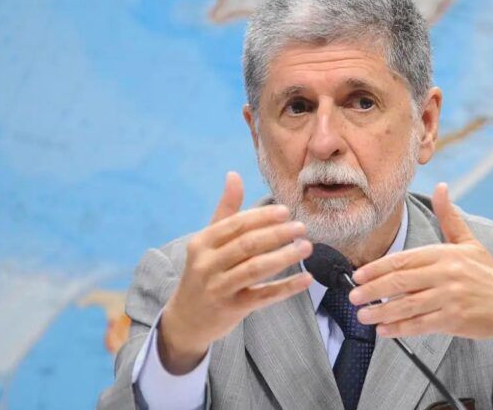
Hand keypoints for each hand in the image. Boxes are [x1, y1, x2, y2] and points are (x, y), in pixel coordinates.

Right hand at [158, 172, 313, 373]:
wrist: (185, 319)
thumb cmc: (203, 272)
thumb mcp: (207, 241)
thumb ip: (225, 210)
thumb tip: (234, 174)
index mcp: (202, 243)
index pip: (235, 225)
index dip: (262, 217)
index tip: (286, 211)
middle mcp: (207, 265)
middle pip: (247, 245)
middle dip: (277, 234)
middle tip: (301, 227)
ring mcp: (219, 288)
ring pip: (255, 269)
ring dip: (284, 257)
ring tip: (307, 247)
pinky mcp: (232, 309)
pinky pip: (263, 296)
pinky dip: (286, 288)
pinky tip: (306, 279)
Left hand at [349, 183, 492, 360]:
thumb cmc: (487, 274)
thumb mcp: (469, 243)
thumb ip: (450, 217)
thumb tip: (441, 186)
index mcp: (446, 254)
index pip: (404, 260)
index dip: (377, 268)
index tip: (358, 275)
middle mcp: (447, 274)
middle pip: (400, 282)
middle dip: (372, 290)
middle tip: (354, 296)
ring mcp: (450, 298)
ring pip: (407, 306)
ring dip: (381, 312)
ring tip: (362, 315)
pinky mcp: (454, 320)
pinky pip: (420, 325)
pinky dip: (399, 328)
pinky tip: (384, 330)